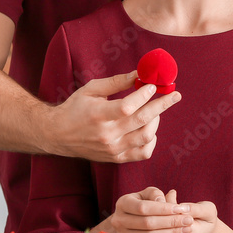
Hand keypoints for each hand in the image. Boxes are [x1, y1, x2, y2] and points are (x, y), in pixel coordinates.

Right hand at [48, 71, 181, 162]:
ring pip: (146, 137)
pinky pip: (142, 153)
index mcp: (98, 115)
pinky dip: (151, 141)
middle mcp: (107, 135)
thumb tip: (139, 74)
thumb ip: (116, 82)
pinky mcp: (116, 158)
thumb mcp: (91, 89)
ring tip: (155, 110)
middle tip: (174, 95)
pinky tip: (149, 129)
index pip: (128, 106)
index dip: (144, 95)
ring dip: (156, 120)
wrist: (58, 135)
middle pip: (142, 121)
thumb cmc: (75, 108)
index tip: (153, 85)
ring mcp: (113, 149)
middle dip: (162, 105)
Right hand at [95, 187, 193, 232]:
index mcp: (122, 203)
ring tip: (186, 228)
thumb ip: (155, 194)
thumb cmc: (141, 201)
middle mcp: (119, 220)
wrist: (130, 216)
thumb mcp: (146, 192)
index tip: (180, 209)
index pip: (143, 208)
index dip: (163, 209)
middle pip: (148, 224)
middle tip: (188, 219)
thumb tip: (162, 201)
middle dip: (171, 222)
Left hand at [162, 189, 218, 232]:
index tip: (172, 192)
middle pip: (164, 221)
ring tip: (167, 200)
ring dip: (159, 211)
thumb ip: (195, 208)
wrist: (208, 232)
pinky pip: (157, 231)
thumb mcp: (208, 210)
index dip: (170, 202)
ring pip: (158, 226)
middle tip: (168, 194)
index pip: (174, 216)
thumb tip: (180, 207)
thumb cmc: (208, 219)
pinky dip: (158, 217)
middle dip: (163, 205)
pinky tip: (165, 209)